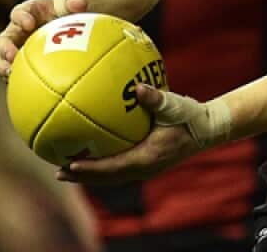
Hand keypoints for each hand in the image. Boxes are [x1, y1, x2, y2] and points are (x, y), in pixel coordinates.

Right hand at [0, 0, 88, 77]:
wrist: (59, 20)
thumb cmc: (62, 10)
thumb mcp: (67, 3)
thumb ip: (72, 2)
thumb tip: (80, 4)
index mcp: (25, 13)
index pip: (18, 13)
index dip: (21, 18)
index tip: (29, 23)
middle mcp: (15, 31)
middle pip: (3, 40)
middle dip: (5, 48)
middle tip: (13, 56)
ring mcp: (14, 48)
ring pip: (0, 60)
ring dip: (2, 68)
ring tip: (11, 76)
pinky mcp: (18, 62)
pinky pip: (13, 73)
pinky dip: (16, 80)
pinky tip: (28, 89)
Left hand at [56, 84, 227, 184]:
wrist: (208, 129)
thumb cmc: (191, 116)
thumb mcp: (175, 105)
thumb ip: (156, 98)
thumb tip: (137, 88)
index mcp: (148, 157)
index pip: (113, 167)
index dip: (91, 169)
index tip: (70, 166)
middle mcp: (144, 167)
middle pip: (107, 177)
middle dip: (82, 177)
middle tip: (58, 172)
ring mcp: (145, 167)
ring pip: (111, 175)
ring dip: (90, 174)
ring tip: (67, 169)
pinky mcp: (146, 162)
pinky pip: (118, 167)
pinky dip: (102, 165)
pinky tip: (90, 153)